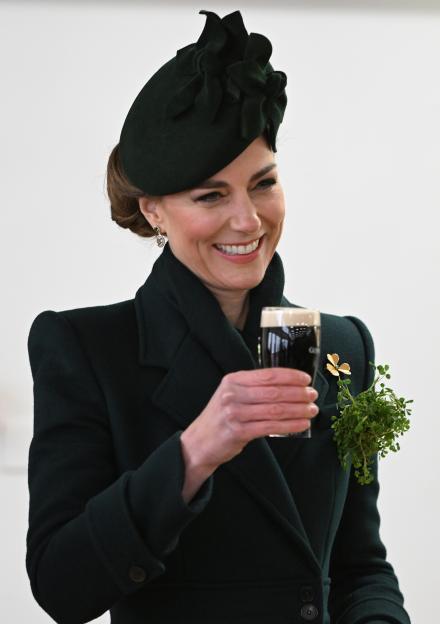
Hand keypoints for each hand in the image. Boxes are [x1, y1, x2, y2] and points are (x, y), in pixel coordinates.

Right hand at [180, 367, 318, 473]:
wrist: (199, 442)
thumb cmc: (221, 418)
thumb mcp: (232, 395)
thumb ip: (254, 388)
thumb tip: (288, 385)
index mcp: (233, 380)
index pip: (268, 375)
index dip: (290, 376)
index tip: (306, 379)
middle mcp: (232, 394)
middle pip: (274, 392)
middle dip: (298, 393)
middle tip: (313, 395)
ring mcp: (234, 413)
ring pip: (275, 410)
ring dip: (298, 410)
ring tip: (311, 410)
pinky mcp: (238, 432)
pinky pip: (271, 427)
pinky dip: (290, 425)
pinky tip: (302, 424)